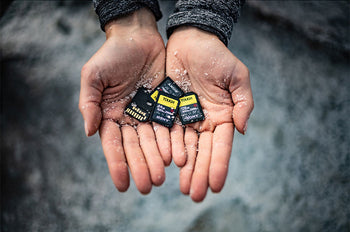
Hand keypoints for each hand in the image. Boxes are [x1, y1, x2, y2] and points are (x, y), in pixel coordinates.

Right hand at [79, 8, 169, 193]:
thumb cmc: (111, 54)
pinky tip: (175, 157)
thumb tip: (88, 132)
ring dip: (156, 160)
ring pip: (152, 141)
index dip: (117, 165)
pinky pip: (168, 127)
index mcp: (109, 115)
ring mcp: (147, 113)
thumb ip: (89, 103)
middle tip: (147, 187)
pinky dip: (170, 142)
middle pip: (134, 148)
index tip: (123, 185)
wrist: (138, 36)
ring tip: (161, 178)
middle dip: (140, 167)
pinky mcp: (164, 106)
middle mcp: (128, 118)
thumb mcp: (93, 76)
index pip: (113, 145)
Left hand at [166, 27, 253, 201]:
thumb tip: (242, 130)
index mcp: (222, 116)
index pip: (221, 145)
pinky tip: (167, 164)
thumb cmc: (216, 56)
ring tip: (182, 187)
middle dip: (199, 173)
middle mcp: (204, 121)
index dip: (219, 165)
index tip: (216, 186)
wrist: (190, 40)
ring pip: (185, 147)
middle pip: (202, 152)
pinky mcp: (167, 110)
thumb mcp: (237, 76)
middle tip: (195, 195)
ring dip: (185, 168)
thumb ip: (243, 103)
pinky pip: (166, 132)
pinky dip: (167, 149)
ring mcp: (185, 117)